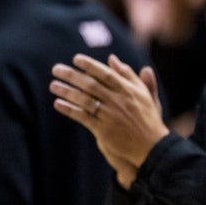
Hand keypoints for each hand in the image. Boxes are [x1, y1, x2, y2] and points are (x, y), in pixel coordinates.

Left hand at [50, 54, 168, 186]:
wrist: (152, 145)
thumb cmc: (148, 117)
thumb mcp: (144, 93)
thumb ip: (129, 75)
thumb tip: (112, 58)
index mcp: (128, 90)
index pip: (105, 74)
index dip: (90, 65)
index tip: (76, 59)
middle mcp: (118, 101)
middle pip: (91, 85)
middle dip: (72, 75)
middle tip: (56, 69)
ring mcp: (110, 115)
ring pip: (84, 100)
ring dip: (67, 92)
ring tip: (53, 86)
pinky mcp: (103, 130)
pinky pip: (83, 117)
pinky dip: (69, 110)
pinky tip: (58, 104)